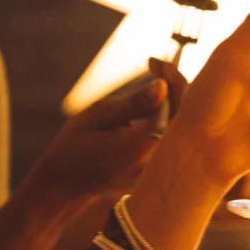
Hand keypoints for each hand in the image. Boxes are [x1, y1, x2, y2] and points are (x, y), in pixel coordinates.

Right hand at [25, 71, 180, 205]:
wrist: (63, 187)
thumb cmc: (73, 148)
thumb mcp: (98, 116)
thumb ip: (134, 103)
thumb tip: (163, 86)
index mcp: (145, 144)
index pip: (177, 105)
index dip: (171, 77)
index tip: (153, 63)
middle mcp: (158, 160)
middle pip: (186, 115)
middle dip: (175, 85)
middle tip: (156, 67)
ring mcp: (158, 169)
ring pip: (181, 127)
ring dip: (172, 100)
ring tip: (155, 77)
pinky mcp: (156, 172)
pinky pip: (171, 140)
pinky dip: (167, 117)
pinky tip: (153, 102)